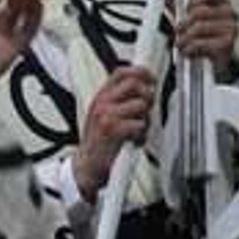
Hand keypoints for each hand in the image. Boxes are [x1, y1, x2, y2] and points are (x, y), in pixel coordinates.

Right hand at [73, 65, 157, 201]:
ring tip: (138, 129)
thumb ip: (121, 100)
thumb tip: (145, 87)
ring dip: (146, 118)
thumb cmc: (99, 142)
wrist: (86, 166)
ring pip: (141, 104)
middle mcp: (102, 102)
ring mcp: (106, 115)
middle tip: (147, 109)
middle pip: (135, 84)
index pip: (122, 72)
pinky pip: (140, 124)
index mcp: (101, 96)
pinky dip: (142, 134)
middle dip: (147, 96)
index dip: (141, 72)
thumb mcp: (104, 114)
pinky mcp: (113, 130)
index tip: (152, 79)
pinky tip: (134, 140)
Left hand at [176, 0, 238, 77]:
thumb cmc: (205, 38)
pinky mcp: (227, 45)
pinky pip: (201, 43)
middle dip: (184, 24)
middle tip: (178, 32)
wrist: (219, 61)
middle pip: (199, 12)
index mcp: (223, 3)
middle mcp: (230, 14)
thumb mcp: (194, 21)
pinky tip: (189, 51)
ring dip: (184, 39)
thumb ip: (182, 7)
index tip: (186, 11)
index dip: (193, 1)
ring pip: (198, 28)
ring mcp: (230, 29)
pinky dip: (190, 49)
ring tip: (181, 44)